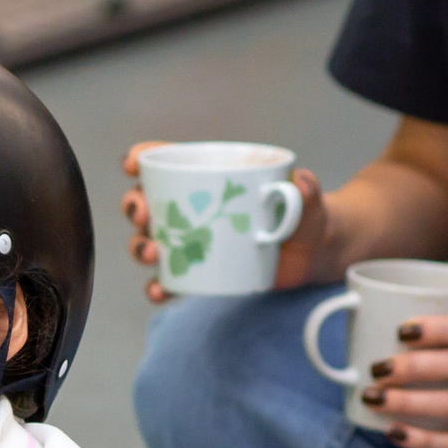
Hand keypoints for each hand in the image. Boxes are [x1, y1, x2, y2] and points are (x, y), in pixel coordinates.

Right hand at [121, 143, 331, 302]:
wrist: (313, 254)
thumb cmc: (304, 216)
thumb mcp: (306, 199)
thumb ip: (305, 190)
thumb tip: (300, 183)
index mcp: (209, 179)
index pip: (166, 162)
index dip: (143, 159)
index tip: (134, 163)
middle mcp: (190, 209)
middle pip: (145, 201)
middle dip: (134, 205)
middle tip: (144, 213)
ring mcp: (190, 242)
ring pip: (148, 240)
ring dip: (139, 245)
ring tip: (152, 251)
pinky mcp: (198, 273)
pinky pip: (169, 280)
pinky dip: (158, 286)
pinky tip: (160, 289)